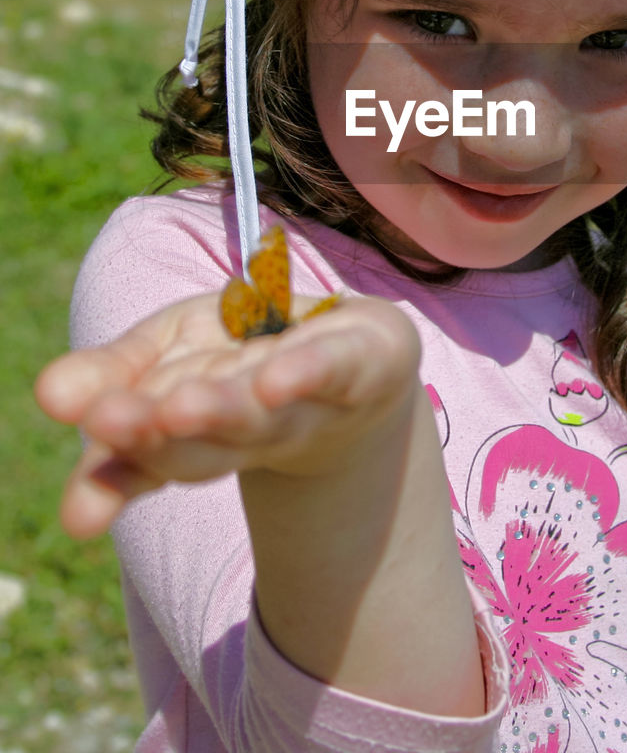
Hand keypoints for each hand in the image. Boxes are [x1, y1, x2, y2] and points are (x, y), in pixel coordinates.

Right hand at [35, 291, 421, 538]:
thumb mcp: (169, 354)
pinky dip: (305, 373)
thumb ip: (111, 378)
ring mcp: (311, 401)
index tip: (79, 484)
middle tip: (115, 422)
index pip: (151, 455)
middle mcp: (254, 429)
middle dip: (158, 435)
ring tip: (181, 406)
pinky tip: (277, 379)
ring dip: (221, 412)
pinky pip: (335, 368)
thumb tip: (50, 395)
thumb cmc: (250, 357)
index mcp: (199, 430)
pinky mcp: (364, 362)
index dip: (117, 465)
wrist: (363, 371)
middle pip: (205, 443)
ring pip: (263, 417)